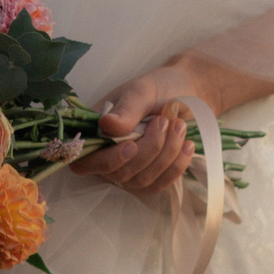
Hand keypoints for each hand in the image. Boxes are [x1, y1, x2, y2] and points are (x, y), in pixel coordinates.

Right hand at [70, 64, 201, 198]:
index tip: (132, 145)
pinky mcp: (149, 178)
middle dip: (148, 150)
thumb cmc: (159, 88)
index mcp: (96, 132)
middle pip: (119, 173)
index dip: (107, 160)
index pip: (86, 161)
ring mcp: (128, 170)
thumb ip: (126, 110)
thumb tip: (105, 124)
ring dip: (165, 155)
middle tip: (164, 121)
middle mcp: (107, 156)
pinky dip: (175, 167)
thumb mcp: (142, 92)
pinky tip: (187, 146)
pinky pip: (158, 185)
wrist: (186, 93)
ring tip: (179, 126)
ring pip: (141, 180)